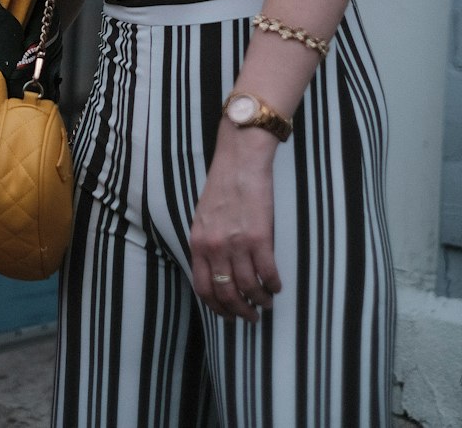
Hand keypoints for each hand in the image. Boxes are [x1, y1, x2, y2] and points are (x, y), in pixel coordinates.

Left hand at [189, 123, 281, 323]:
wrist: (240, 159)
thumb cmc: (222, 185)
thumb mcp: (203, 216)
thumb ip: (207, 243)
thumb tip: (217, 271)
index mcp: (198, 242)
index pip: (202, 287)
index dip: (217, 307)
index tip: (228, 314)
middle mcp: (214, 247)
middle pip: (226, 293)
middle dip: (240, 311)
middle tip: (251, 316)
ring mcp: (236, 243)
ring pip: (248, 287)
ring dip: (260, 300)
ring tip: (267, 302)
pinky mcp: (259, 237)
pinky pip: (268, 272)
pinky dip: (274, 285)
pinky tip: (277, 286)